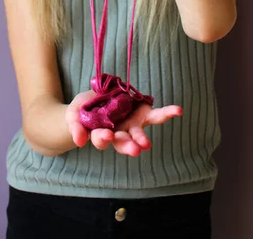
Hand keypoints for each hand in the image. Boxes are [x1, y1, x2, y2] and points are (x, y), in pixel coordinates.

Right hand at [66, 90, 181, 156]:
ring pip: (139, 133)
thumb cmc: (82, 113)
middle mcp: (118, 133)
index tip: (106, 136)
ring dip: (145, 137)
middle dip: (129, 146)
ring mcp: (131, 124)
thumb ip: (76, 128)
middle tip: (136, 150)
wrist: (93, 102)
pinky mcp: (141, 113)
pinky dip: (167, 113)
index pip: (102, 139)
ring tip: (149, 142)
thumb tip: (80, 141)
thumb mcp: (74, 117)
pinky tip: (178, 111)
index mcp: (101, 134)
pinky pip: (155, 115)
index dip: (103, 138)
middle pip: (124, 142)